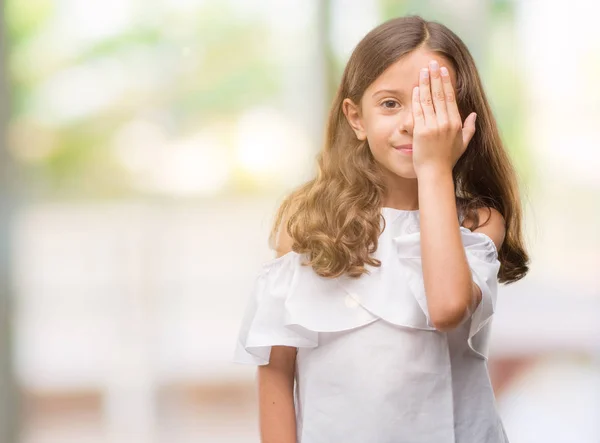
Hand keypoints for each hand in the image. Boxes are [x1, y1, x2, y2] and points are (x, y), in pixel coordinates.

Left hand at [411, 60, 476, 175]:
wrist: (435, 173)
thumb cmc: (448, 160)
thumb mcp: (463, 144)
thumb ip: (470, 128)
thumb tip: (473, 114)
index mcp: (456, 123)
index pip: (450, 98)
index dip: (446, 82)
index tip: (443, 70)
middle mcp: (446, 123)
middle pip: (440, 95)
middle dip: (435, 77)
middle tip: (432, 63)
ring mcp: (433, 126)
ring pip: (429, 100)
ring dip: (425, 83)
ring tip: (423, 71)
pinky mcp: (421, 131)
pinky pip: (418, 111)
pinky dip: (417, 98)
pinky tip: (416, 88)